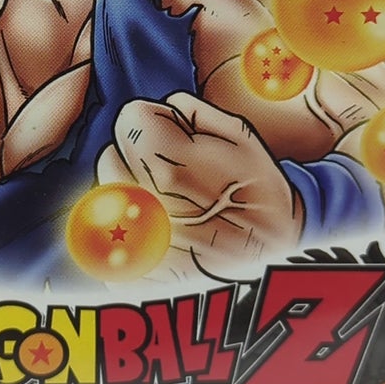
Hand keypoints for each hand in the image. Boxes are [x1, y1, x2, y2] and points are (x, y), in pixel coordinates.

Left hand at [96, 92, 302, 280]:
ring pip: (108, 196)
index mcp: (170, 166)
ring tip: (169, 203)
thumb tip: (160, 109)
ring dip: (130, 191)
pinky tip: (162, 233)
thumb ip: (191, 111)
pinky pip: (110, 237)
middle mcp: (146, 205)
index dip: (154, 121)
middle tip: (173, 172)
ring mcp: (137, 245)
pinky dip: (129, 230)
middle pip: (111, 155)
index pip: (129, 118)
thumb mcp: (242, 137)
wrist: (276, 258)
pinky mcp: (133, 275)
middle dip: (138, 155)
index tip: (172, 137)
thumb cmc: (260, 194)